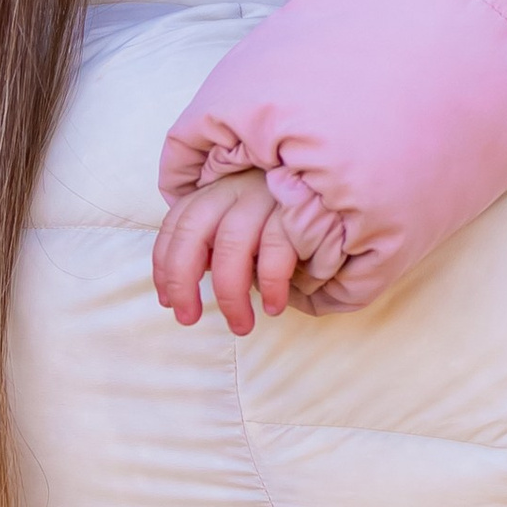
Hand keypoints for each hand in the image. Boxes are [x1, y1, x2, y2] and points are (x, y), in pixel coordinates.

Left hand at [154, 168, 315, 336]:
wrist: (341, 181)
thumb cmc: (292, 210)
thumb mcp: (249, 217)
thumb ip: (222, 236)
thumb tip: (202, 268)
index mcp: (218, 189)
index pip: (176, 223)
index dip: (165, 264)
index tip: (167, 301)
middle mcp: (236, 187)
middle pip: (192, 231)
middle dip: (182, 280)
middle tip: (188, 318)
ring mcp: (266, 194)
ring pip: (231, 244)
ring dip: (229, 293)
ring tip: (241, 325)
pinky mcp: (299, 206)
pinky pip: (276, 248)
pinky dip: (270, 283)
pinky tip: (274, 306)